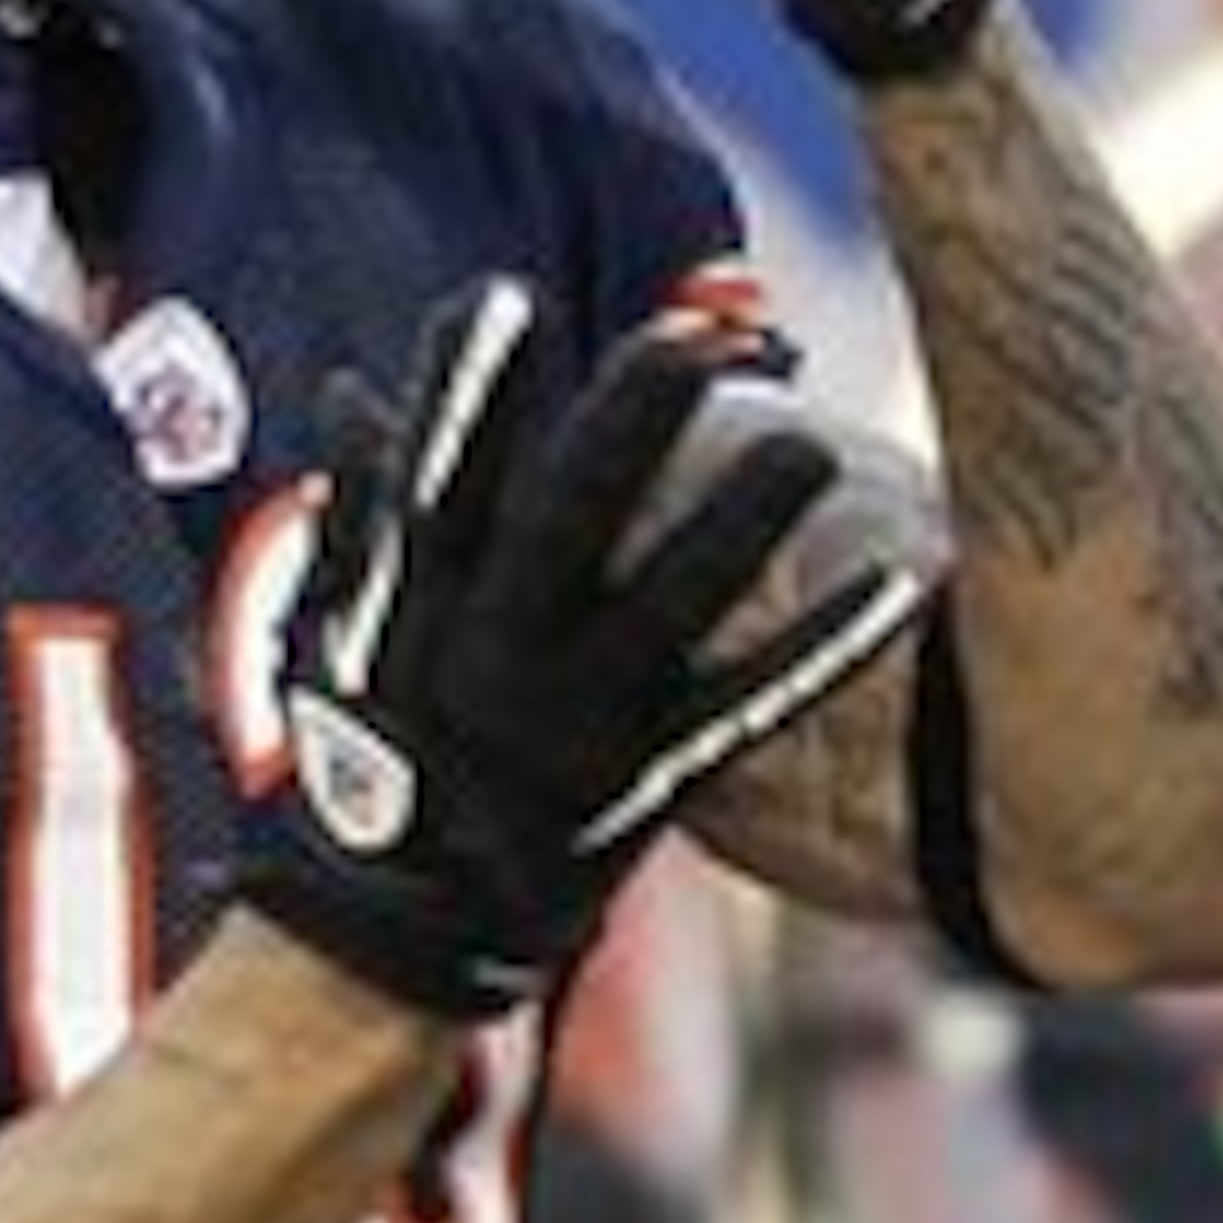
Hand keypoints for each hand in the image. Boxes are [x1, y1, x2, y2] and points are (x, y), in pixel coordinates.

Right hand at [246, 282, 925, 1021]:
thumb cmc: (367, 753)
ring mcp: (577, 721)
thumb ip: (355, 518)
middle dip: (622, 431)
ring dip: (742, 526)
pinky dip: (823, 646)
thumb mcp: (328, 635)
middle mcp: (495, 657)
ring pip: (671, 609)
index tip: (499, 295)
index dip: (464, 388)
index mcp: (413, 609)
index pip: (438, 476)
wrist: (400, 928)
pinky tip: (894, 584)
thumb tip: (354, 395)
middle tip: (683, 344)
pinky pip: (748, 705)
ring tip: (812, 448)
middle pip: (566, 525)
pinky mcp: (650, 779)